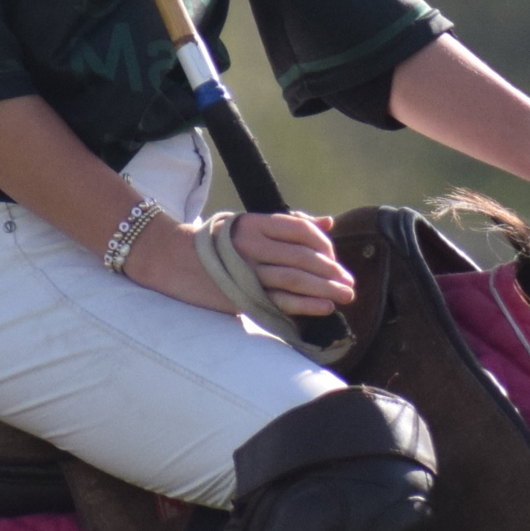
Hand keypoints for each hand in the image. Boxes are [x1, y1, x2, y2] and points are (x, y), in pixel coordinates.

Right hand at [228, 212, 356, 317]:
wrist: (180, 261)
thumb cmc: (224, 242)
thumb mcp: (253, 226)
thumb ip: (291, 224)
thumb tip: (328, 223)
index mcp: (256, 224)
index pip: (301, 230)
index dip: (324, 244)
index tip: (335, 257)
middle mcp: (252, 246)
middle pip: (302, 257)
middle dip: (331, 270)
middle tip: (349, 281)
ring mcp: (248, 272)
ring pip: (295, 280)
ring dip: (325, 289)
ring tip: (346, 295)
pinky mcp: (244, 296)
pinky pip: (280, 302)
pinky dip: (306, 305)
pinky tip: (325, 307)